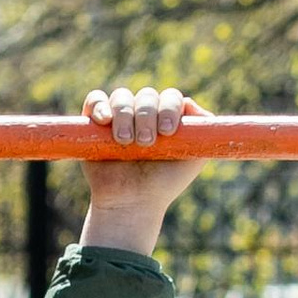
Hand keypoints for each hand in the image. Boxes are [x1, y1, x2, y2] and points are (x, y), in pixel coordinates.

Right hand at [79, 86, 207, 256]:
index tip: (168, 132)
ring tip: (126, 142)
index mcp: (167, 118)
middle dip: (148, 116)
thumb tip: (192, 104)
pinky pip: (96, 99)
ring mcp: (119, 116)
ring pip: (122, 97)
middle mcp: (144, 114)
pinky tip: (105, 120)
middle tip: (146, 143)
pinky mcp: (94, 122)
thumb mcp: (193, 159)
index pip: (171, 97)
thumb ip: (203, 133)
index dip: (170, 108)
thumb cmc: (164, 182)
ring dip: (126, 115)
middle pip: (147, 95)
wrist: (132, 201)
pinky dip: (100, 105)